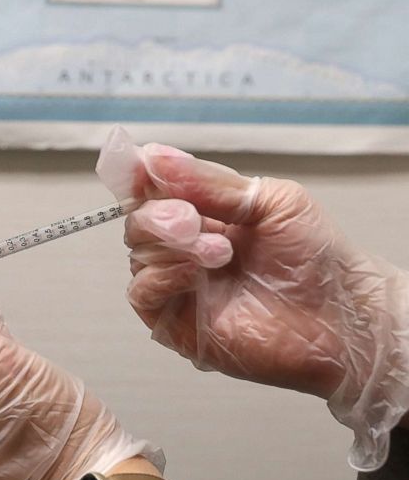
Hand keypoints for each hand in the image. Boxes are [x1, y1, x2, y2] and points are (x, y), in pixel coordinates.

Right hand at [125, 146, 408, 469]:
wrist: (340, 316)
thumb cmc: (317, 260)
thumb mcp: (271, 200)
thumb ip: (209, 182)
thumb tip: (155, 157)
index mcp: (204, 214)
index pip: (153, 190)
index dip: (140, 176)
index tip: (140, 168)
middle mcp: (184, 249)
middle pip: (138, 220)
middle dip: (160, 214)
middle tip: (192, 220)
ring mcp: (178, 286)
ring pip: (138, 254)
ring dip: (172, 245)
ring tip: (220, 252)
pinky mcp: (174, 322)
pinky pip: (142, 292)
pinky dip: (162, 276)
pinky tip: (196, 273)